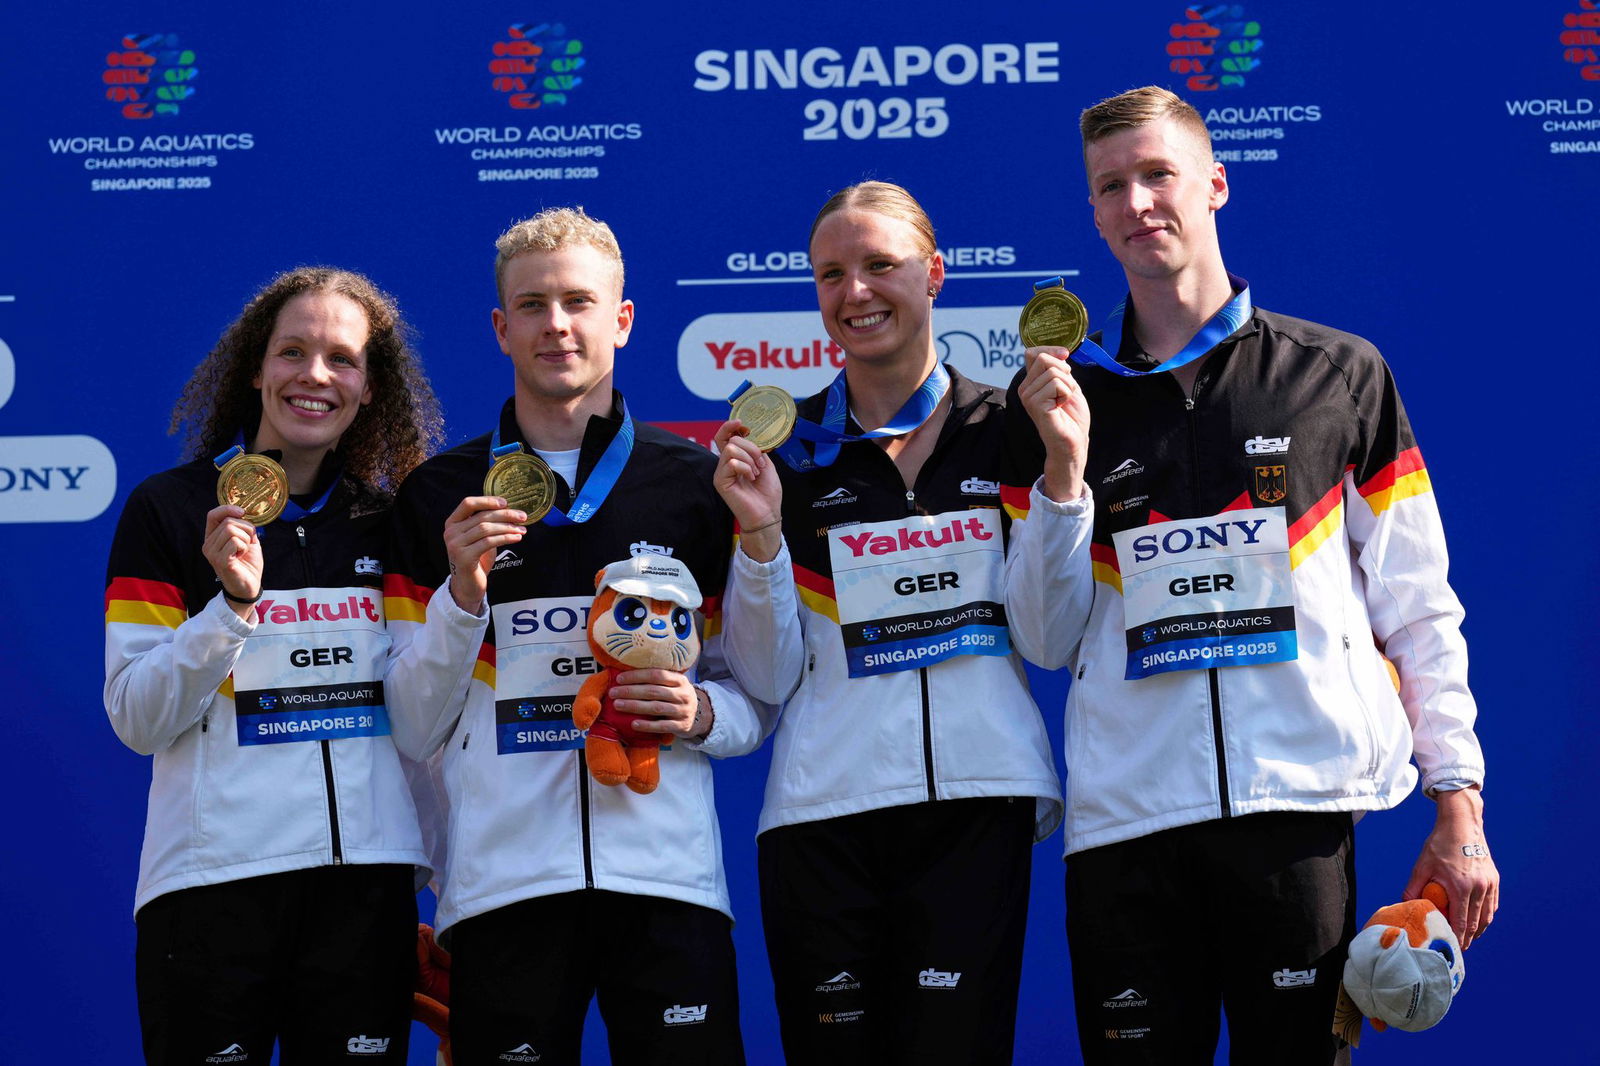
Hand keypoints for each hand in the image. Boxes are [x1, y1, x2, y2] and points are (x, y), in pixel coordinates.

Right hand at [202, 505, 262, 617]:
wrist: (249, 585)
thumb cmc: (247, 563)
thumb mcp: (247, 540)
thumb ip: (244, 527)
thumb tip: (243, 513)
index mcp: (212, 537)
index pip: (213, 515)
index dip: (227, 509)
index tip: (242, 512)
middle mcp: (208, 544)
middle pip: (228, 522)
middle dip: (246, 529)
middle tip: (248, 543)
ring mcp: (212, 553)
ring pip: (231, 530)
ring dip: (245, 539)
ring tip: (243, 551)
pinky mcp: (220, 560)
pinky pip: (235, 542)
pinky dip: (244, 547)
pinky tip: (241, 557)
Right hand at [442, 496, 526, 612]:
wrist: (468, 585)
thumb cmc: (476, 559)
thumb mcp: (479, 538)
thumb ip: (487, 523)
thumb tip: (510, 510)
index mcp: (452, 523)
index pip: (468, 503)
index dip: (487, 500)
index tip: (506, 502)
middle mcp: (451, 532)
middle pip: (481, 516)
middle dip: (505, 515)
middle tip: (522, 516)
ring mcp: (455, 545)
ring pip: (486, 528)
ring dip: (508, 528)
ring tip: (522, 530)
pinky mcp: (464, 557)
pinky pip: (489, 542)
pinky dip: (506, 538)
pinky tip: (517, 538)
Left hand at [609, 669, 709, 739]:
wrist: (701, 716)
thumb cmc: (678, 697)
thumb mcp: (674, 684)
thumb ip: (658, 680)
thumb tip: (627, 674)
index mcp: (679, 680)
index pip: (656, 674)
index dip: (637, 676)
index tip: (619, 679)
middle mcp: (683, 694)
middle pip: (653, 691)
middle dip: (631, 691)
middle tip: (613, 693)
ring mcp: (683, 711)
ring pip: (656, 708)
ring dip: (635, 706)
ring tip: (617, 705)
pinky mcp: (681, 726)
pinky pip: (662, 726)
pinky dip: (647, 725)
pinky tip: (633, 724)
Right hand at [712, 419, 782, 562]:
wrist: (768, 513)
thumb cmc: (767, 492)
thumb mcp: (765, 464)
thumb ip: (755, 449)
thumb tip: (747, 435)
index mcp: (736, 459)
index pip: (724, 437)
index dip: (729, 427)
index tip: (741, 424)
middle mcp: (725, 464)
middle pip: (732, 440)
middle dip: (751, 448)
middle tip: (760, 465)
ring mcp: (721, 472)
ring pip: (731, 449)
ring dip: (749, 459)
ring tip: (755, 473)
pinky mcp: (720, 481)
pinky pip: (732, 462)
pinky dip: (745, 468)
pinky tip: (750, 478)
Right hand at [1019, 347, 1089, 501]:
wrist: (1074, 441)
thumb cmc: (1071, 416)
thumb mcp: (1068, 385)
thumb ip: (1060, 369)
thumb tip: (1060, 352)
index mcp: (1031, 382)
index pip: (1033, 353)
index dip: (1050, 350)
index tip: (1065, 355)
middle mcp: (1025, 388)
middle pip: (1043, 359)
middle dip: (1064, 371)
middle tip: (1066, 391)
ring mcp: (1028, 397)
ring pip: (1053, 371)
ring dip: (1067, 386)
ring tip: (1063, 402)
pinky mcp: (1035, 404)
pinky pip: (1056, 384)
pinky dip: (1066, 393)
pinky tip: (1061, 407)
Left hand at [1403, 787, 1498, 948]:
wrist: (1462, 823)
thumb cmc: (1439, 844)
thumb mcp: (1422, 866)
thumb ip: (1413, 888)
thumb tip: (1404, 905)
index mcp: (1461, 887)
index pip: (1461, 922)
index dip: (1457, 938)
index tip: (1451, 949)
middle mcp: (1480, 887)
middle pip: (1476, 924)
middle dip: (1467, 939)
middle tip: (1458, 949)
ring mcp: (1490, 883)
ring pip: (1487, 916)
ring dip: (1478, 930)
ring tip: (1467, 939)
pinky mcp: (1494, 879)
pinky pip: (1492, 905)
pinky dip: (1485, 916)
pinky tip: (1477, 922)